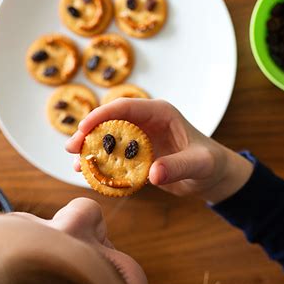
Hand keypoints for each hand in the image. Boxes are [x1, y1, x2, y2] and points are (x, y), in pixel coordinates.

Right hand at [66, 99, 252, 202]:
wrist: (213, 176)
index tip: (82, 128)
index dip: (100, 115)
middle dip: (88, 134)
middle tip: (71, 148)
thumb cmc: (210, 163)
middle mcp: (146, 123)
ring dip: (91, 151)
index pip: (124, 107)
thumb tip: (153, 174)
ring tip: (75, 164)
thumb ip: (178, 167)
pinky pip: (115, 159)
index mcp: (159, 113)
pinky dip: (102, 166)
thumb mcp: (199, 164)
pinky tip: (89, 175)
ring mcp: (140, 140)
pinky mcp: (138, 156)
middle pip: (110, 122)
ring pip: (108, 141)